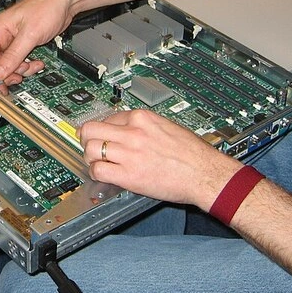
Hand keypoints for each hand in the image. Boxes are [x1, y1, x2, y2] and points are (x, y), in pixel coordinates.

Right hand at [0, 0, 74, 85]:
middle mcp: (3, 35)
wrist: (65, 1)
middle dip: (9, 72)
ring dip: (22, 70)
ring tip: (34, 66)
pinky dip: (29, 65)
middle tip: (19, 78)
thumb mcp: (30, 35)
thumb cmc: (47, 7)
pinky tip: (38, 62)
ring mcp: (14, 39)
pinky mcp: (25, 43)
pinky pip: (21, 60)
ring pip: (10, 64)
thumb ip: (13, 55)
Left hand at [80, 109, 239, 210]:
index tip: (101, 134)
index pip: (108, 117)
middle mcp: (133, 132)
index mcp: (142, 118)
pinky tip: (102, 175)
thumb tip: (128, 128)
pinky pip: (98, 171)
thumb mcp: (168, 126)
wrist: (205, 173)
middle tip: (89, 145)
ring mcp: (129, 153)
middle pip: (91, 129)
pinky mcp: (129, 175)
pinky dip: (95, 173)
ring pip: (91, 149)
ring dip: (89, 156)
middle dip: (86, 138)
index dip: (103, 128)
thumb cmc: (193, 153)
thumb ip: (145, 126)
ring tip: (95, 162)